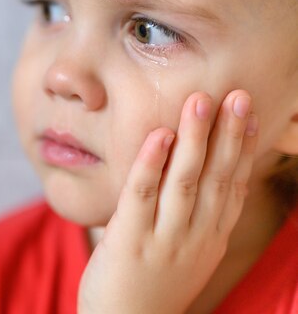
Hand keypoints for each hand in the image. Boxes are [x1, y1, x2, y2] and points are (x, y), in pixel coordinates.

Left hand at [78, 90, 258, 313]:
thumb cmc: (151, 284)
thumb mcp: (186, 253)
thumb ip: (194, 217)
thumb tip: (198, 173)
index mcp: (210, 238)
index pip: (234, 186)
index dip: (243, 149)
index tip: (250, 115)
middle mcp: (195, 237)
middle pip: (217, 179)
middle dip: (228, 135)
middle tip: (238, 96)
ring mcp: (164, 240)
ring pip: (185, 182)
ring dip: (194, 140)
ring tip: (200, 103)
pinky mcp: (129, 241)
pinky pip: (142, 196)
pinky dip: (151, 164)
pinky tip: (158, 135)